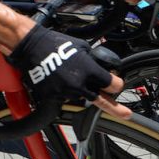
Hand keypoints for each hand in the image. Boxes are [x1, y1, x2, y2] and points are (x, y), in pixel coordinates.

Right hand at [7, 24, 129, 118]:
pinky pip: (65, 98)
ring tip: (71, 78)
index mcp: (88, 70)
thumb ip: (94, 60)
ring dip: (82, 92)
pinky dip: (66, 92)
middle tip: (126, 114)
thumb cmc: (55, 43)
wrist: (32, 47)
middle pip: (100, 100)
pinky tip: (60, 80)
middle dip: (114, 107)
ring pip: (81, 98)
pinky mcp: (53, 96)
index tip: (117, 84)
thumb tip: (102, 67)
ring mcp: (65, 92)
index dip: (116, 84)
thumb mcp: (82, 46)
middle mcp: (79, 84)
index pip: (111, 84)